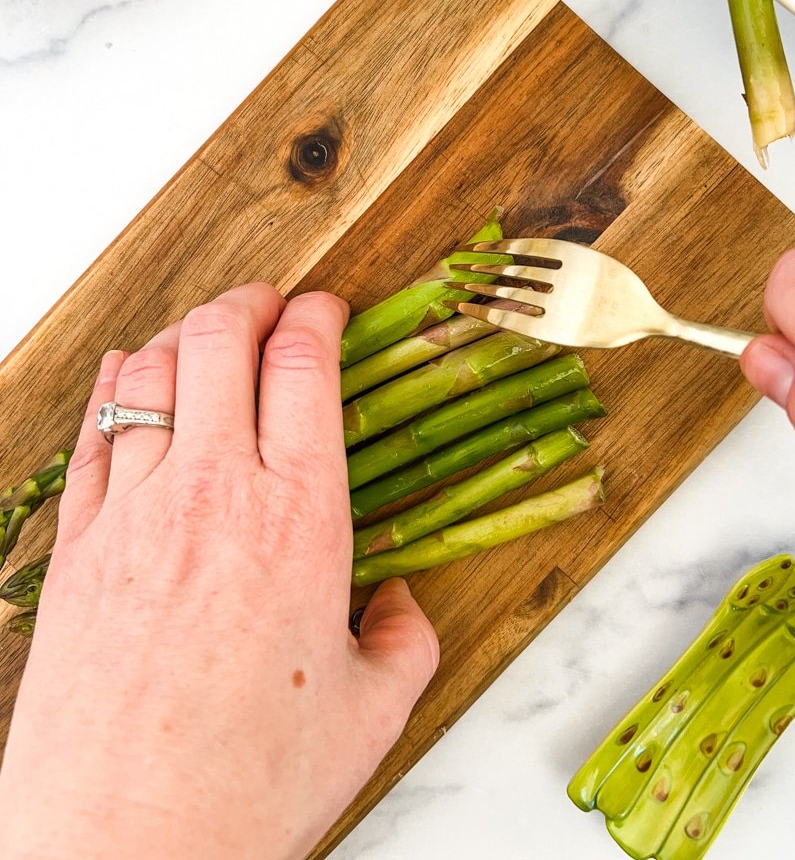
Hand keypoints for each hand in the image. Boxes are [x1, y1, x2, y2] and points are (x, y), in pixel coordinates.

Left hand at [0, 284, 438, 859]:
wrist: (123, 848)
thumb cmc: (249, 785)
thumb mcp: (369, 713)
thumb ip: (405, 637)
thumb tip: (400, 600)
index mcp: (300, 518)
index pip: (305, 366)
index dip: (319, 315)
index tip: (328, 309)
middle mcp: (215, 493)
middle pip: (222, 340)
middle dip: (250, 301)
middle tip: (270, 303)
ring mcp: (135, 513)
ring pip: (153, 371)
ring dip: (185, 331)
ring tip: (207, 330)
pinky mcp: (77, 546)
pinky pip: (95, 433)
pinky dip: (116, 385)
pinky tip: (131, 372)